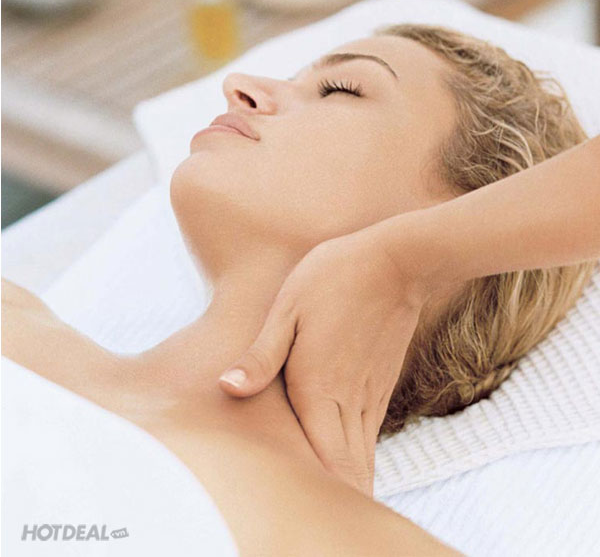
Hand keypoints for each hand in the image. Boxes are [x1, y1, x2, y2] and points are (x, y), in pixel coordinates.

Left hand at [217, 220, 427, 495]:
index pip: (318, 463)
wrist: (396, 261)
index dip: (314, 499)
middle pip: (346, 473)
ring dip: (350, 488)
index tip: (304, 520)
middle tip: (317, 525)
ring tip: (336, 510)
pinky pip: (370, 436)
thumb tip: (226, 388)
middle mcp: (347, 400)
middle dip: (336, 504)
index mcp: (317, 387)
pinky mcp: (381, 383)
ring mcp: (369, 394)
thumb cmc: (333, 277)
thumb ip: (261, 355)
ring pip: (361, 458)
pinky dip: (360, 461)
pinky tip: (352, 469)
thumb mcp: (287, 309)